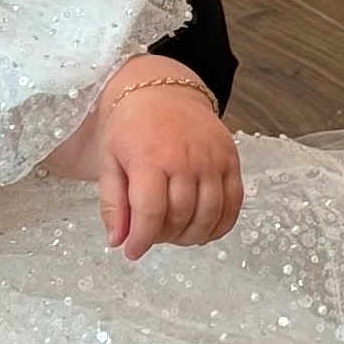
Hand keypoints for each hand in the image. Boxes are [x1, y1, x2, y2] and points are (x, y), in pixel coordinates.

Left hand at [96, 63, 242, 258]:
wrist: (163, 91)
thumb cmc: (131, 127)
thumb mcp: (109, 160)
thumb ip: (113, 203)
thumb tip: (117, 241)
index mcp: (150, 158)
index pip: (151, 212)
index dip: (142, 239)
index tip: (133, 252)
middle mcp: (185, 159)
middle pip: (181, 216)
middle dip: (164, 237)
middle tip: (152, 236)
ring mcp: (212, 159)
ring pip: (209, 215)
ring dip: (191, 235)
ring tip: (174, 234)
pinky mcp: (231, 159)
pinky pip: (233, 203)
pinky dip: (220, 225)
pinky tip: (202, 230)